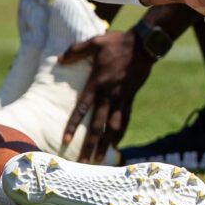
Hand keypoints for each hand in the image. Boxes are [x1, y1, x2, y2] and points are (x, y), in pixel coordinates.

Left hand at [58, 30, 152, 163]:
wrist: (144, 45)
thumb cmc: (118, 42)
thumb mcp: (95, 42)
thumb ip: (76, 51)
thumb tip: (60, 59)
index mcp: (97, 84)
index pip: (82, 109)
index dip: (73, 126)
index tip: (66, 141)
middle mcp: (109, 95)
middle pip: (98, 125)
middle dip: (90, 145)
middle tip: (83, 162)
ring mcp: (121, 98)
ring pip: (113, 127)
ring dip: (106, 145)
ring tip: (100, 160)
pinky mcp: (130, 98)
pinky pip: (124, 119)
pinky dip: (120, 133)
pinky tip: (116, 144)